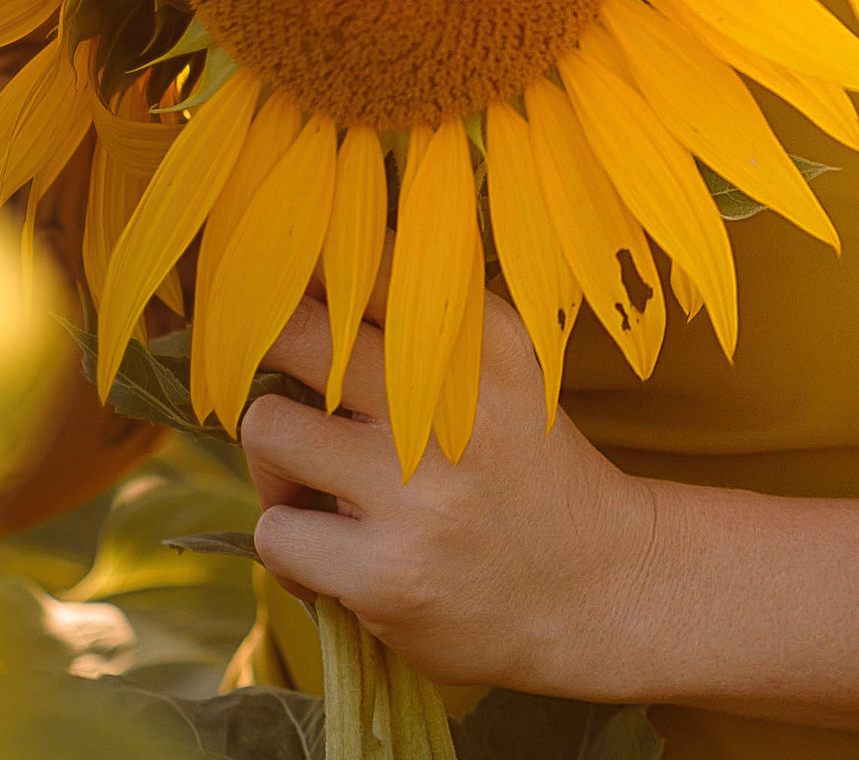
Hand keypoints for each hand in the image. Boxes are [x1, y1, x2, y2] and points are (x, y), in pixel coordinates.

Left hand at [241, 293, 667, 698]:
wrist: (594, 591)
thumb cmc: (528, 473)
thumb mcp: (509, 375)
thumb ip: (433, 327)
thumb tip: (316, 282)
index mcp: (485, 342)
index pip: (371, 266)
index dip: (311, 271)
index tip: (289, 286)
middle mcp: (450, 404)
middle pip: (298, 333)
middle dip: (264, 347)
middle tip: (274, 377)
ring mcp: (414, 491)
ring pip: (267, 427)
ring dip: (274, 460)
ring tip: (311, 485)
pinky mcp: (382, 573)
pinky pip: (276, 531)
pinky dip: (292, 544)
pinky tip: (336, 555)